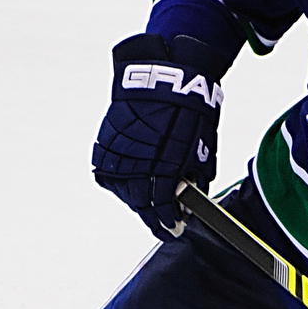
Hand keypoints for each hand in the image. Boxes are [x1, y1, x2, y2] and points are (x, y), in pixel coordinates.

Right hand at [92, 33, 224, 239]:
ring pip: (125, 192)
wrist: (161, 78)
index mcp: (163, 169)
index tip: (173, 230)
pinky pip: (111, 174)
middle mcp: (137, 166)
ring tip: (148, 201)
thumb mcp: (202, 148)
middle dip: (153, 217)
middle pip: (141, 205)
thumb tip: (193, 200)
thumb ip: (196, 178)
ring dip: (137, 200)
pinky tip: (133, 180)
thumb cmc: (188, 111)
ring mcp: (118, 156)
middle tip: (161, 222)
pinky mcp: (105, 146)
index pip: (162, 209)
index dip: (168, 223)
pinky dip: (122, 180)